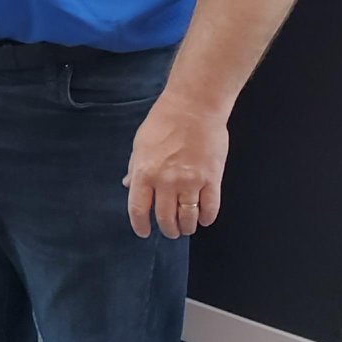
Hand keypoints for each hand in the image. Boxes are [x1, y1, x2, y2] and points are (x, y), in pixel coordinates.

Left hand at [123, 95, 226, 238]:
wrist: (193, 108)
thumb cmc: (162, 123)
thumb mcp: (139, 145)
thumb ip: (135, 168)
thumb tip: (128, 186)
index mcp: (144, 173)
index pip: (138, 209)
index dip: (140, 225)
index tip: (143, 232)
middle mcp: (166, 182)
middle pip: (165, 217)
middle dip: (168, 229)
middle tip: (170, 231)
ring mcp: (190, 182)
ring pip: (188, 216)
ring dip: (187, 227)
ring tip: (186, 228)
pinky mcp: (212, 179)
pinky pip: (210, 207)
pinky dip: (206, 217)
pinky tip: (204, 219)